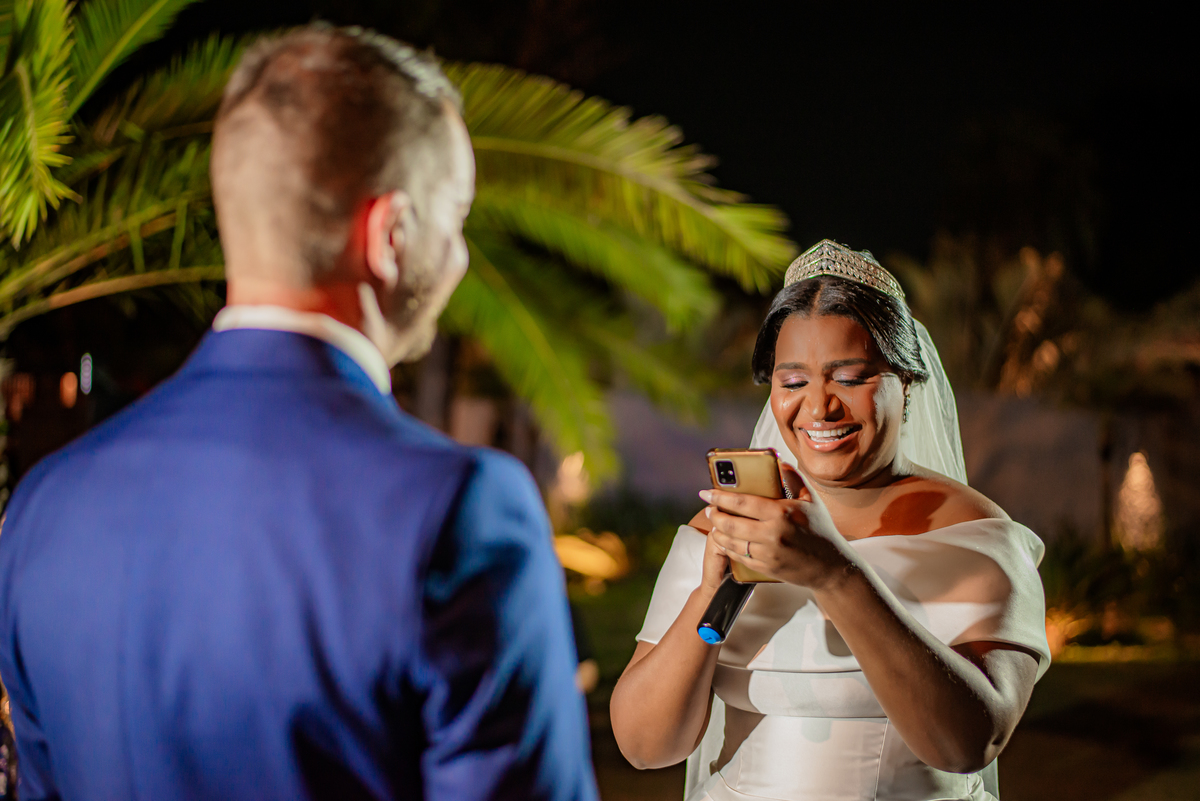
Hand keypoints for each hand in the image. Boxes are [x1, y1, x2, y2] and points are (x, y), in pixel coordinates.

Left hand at [700, 463, 855, 589]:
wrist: (831, 567)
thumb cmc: (822, 531)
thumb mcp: (811, 501)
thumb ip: (793, 479)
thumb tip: (779, 462)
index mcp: (781, 513)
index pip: (742, 502)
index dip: (720, 497)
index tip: (706, 493)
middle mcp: (772, 534)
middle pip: (731, 523)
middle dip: (714, 515)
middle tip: (709, 510)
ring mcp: (768, 553)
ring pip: (731, 542)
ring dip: (718, 532)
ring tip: (715, 524)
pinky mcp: (766, 568)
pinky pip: (739, 557)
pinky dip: (728, 548)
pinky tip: (725, 541)